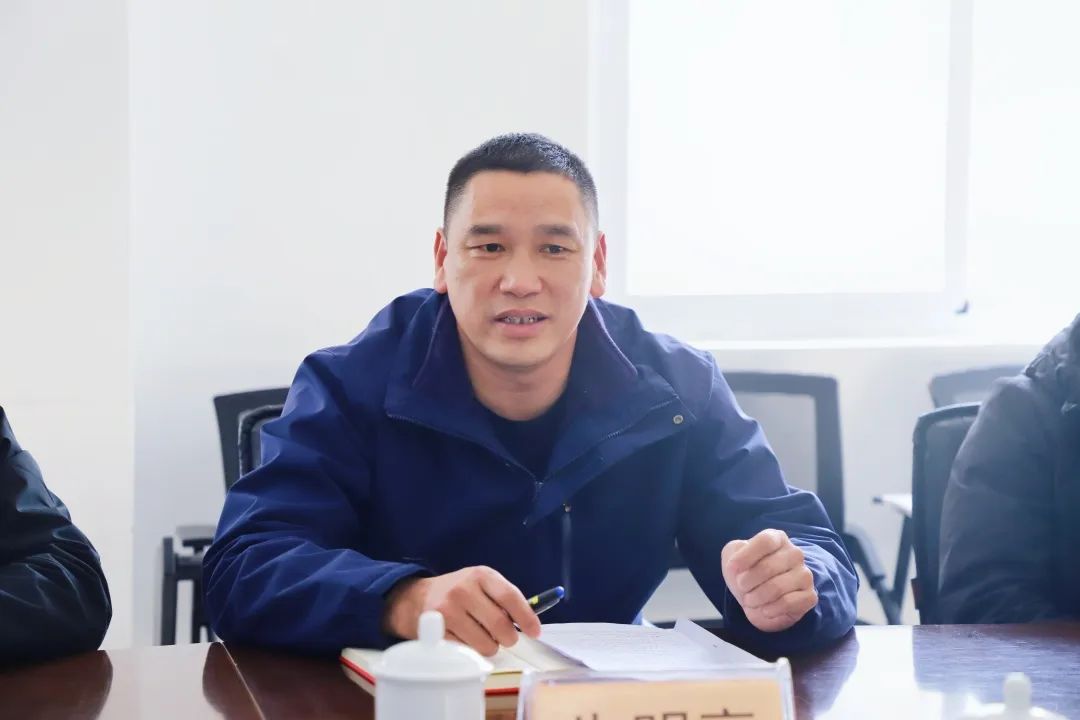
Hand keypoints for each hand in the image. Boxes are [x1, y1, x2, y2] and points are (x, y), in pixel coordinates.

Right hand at [383, 566, 540, 655]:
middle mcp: (463, 590)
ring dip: (491, 646)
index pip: (510, 597)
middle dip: (509, 637)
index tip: (535, 631)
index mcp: (481, 575)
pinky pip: (467, 652)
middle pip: (500, 624)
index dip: (526, 617)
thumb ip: (505, 598)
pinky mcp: (437, 631)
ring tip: (483, 636)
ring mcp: (448, 611)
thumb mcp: (482, 583)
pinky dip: (473, 651)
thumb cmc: (460, 592)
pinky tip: (466, 639)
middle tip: (507, 637)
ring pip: (485, 643)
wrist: (418, 597)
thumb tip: (531, 623)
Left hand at [721, 529, 817, 632]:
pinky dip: (770, 609)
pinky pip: (788, 603)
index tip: (732, 568)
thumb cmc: (746, 574)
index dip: (746, 556)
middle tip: (741, 588)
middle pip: (768, 567)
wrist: (759, 600)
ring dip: (756, 597)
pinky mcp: (810, 596)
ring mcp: (805, 575)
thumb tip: (739, 561)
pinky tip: (764, 610)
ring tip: (750, 600)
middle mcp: (795, 554)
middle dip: (747, 582)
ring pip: (777, 587)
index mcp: (778, 538)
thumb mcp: (733, 557)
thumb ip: (733, 552)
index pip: (765, 541)